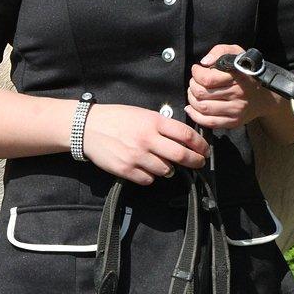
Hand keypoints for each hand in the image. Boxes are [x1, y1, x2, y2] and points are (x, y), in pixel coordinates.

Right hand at [82, 104, 208, 184]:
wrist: (88, 127)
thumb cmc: (118, 118)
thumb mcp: (143, 114)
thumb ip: (163, 125)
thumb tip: (184, 138)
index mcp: (154, 122)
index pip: (185, 135)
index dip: (200, 145)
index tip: (205, 150)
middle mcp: (147, 139)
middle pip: (180, 155)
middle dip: (195, 161)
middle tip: (199, 163)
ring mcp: (136, 156)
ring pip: (166, 170)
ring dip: (170, 169)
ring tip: (165, 163)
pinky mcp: (125, 170)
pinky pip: (148, 179)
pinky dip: (151, 176)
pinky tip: (147, 168)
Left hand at [186, 44, 282, 129]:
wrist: (266, 95)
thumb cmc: (248, 72)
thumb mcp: (237, 53)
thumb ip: (220, 51)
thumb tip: (204, 62)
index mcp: (238, 76)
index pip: (207, 79)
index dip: (196, 73)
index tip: (196, 69)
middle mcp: (238, 94)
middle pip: (202, 93)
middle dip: (192, 85)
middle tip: (194, 81)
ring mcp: (236, 110)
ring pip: (203, 107)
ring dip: (192, 99)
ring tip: (193, 92)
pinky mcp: (234, 122)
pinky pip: (209, 122)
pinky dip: (195, 115)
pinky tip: (191, 108)